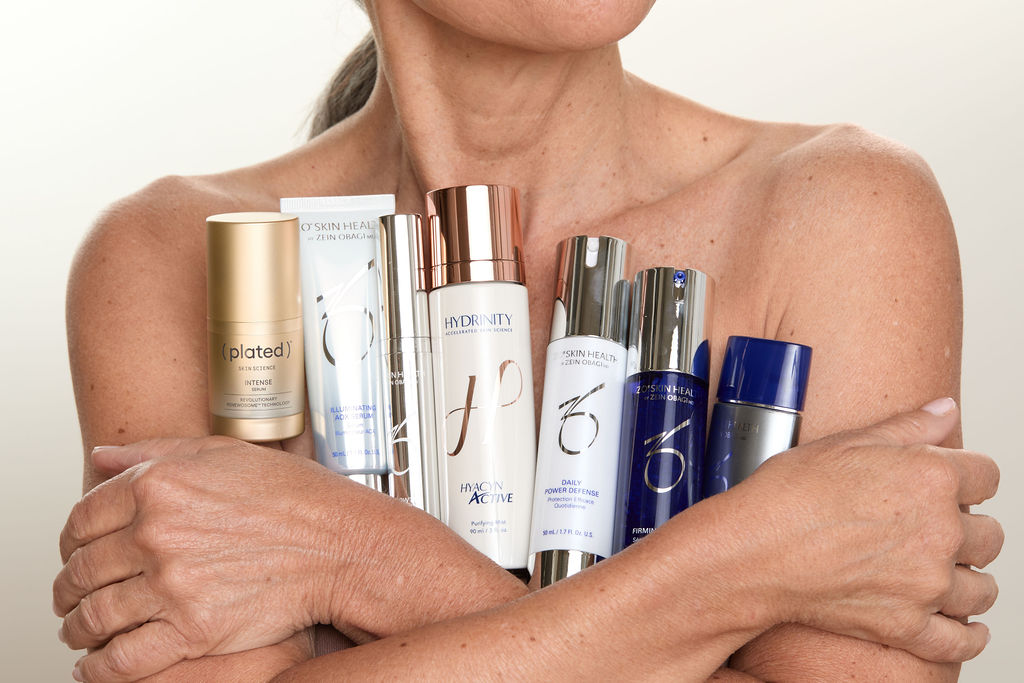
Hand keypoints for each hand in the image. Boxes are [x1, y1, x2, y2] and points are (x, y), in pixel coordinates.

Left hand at [53, 437, 348, 681]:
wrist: (342, 546)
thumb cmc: (297, 498)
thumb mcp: (224, 452)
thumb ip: (157, 451)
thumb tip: (103, 458)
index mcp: (159, 486)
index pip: (82, 518)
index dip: (70, 540)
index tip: (76, 551)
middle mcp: (158, 533)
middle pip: (81, 569)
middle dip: (70, 586)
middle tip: (74, 594)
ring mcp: (172, 585)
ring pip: (94, 615)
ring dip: (78, 626)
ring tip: (83, 628)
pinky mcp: (192, 631)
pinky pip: (120, 659)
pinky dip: (98, 667)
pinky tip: (98, 662)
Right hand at [734, 398, 1001, 662]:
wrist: (755, 551)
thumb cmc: (789, 494)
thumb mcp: (847, 443)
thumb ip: (907, 427)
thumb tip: (945, 410)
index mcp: (931, 478)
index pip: (988, 475)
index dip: (971, 477)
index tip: (959, 484)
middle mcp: (940, 532)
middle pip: (990, 534)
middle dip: (970, 530)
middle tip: (939, 529)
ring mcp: (927, 584)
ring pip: (981, 589)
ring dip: (970, 580)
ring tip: (950, 574)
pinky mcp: (907, 626)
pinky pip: (959, 642)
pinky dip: (967, 638)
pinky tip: (967, 628)